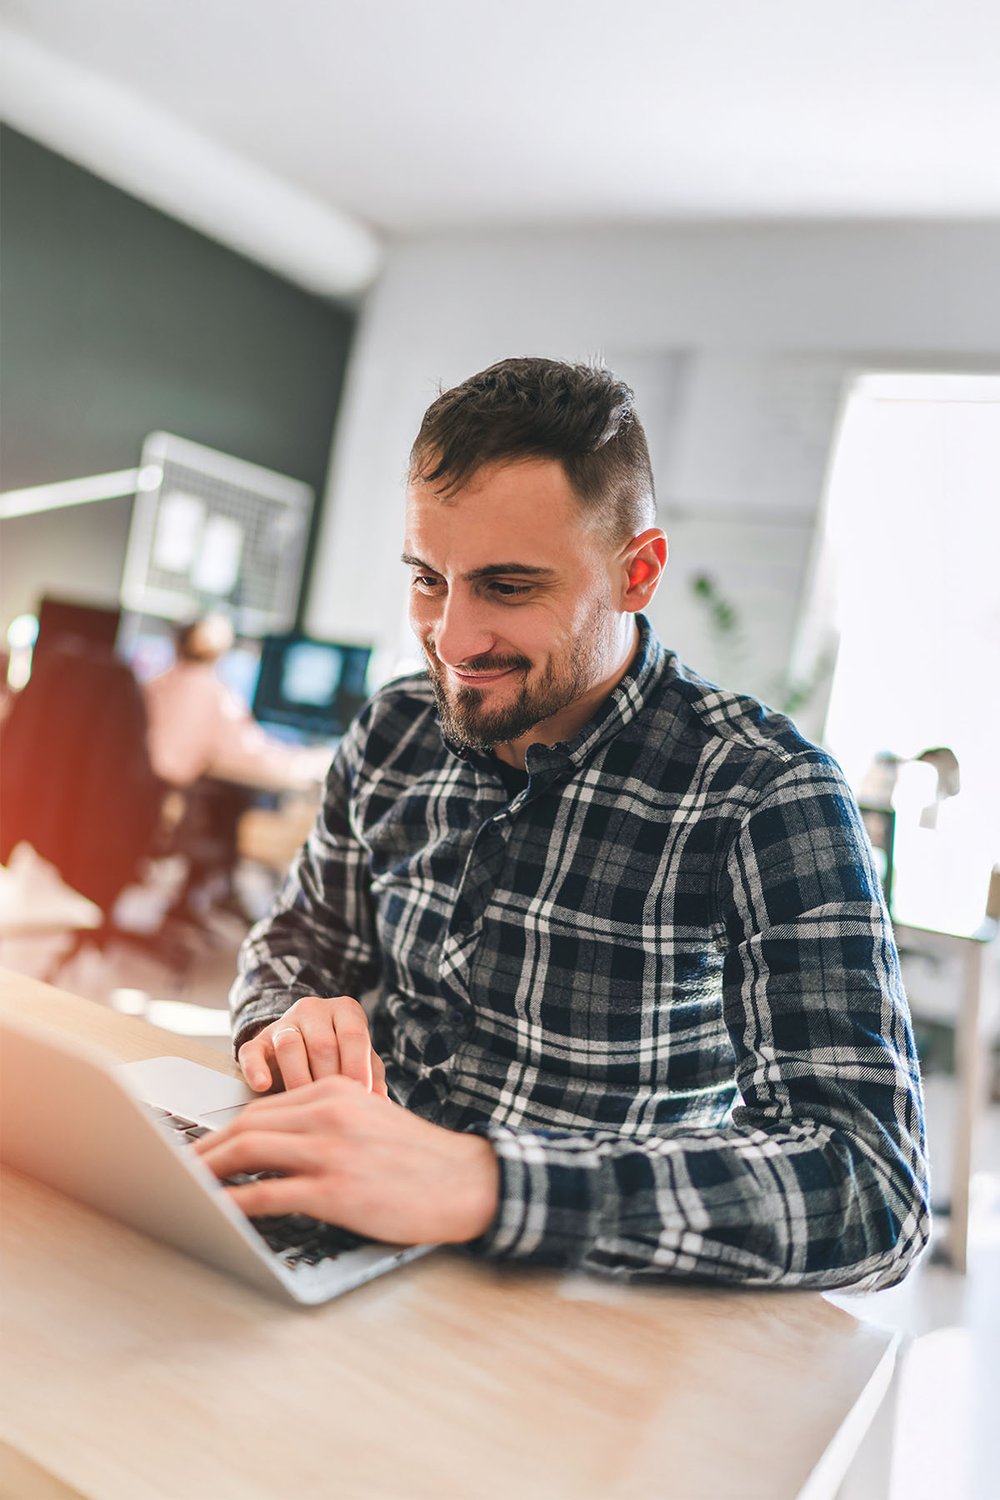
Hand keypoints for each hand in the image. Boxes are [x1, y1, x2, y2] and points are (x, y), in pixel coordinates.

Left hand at [194, 1076, 499, 1244]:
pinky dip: (234, 1203)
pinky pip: (268, 1193)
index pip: (264, 1107)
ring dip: (210, 1171)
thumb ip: (327, 1122)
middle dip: (207, 1148)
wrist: (466, 1181)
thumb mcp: (370, 1119)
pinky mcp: (335, 1189)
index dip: (225, 1130)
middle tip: (181, 1169)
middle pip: (248, 1124)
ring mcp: (331, 1150)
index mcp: (337, 1091)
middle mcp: (329, 1112)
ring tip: (186, 1187)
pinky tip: (217, 1212)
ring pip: (249, 1151)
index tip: (204, 1148)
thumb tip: (277, 1145)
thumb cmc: (419, 1158)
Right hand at [238, 995, 386, 1095]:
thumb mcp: (362, 1059)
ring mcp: (284, 1023)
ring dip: (299, 1079)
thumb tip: (380, 1100)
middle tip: (334, 1107)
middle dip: (328, 1079)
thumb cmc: (342, 1056)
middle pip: (322, 1044)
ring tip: (306, 1104)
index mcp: (345, 1011)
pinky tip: (263, 1086)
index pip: (353, 1034)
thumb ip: (372, 1075)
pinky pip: (252, 1052)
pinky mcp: (258, 1040)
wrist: (305, 1046)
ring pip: (289, 1045)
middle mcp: (314, 1010)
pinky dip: (256, 1069)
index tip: (361, 1093)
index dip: (358, 1065)